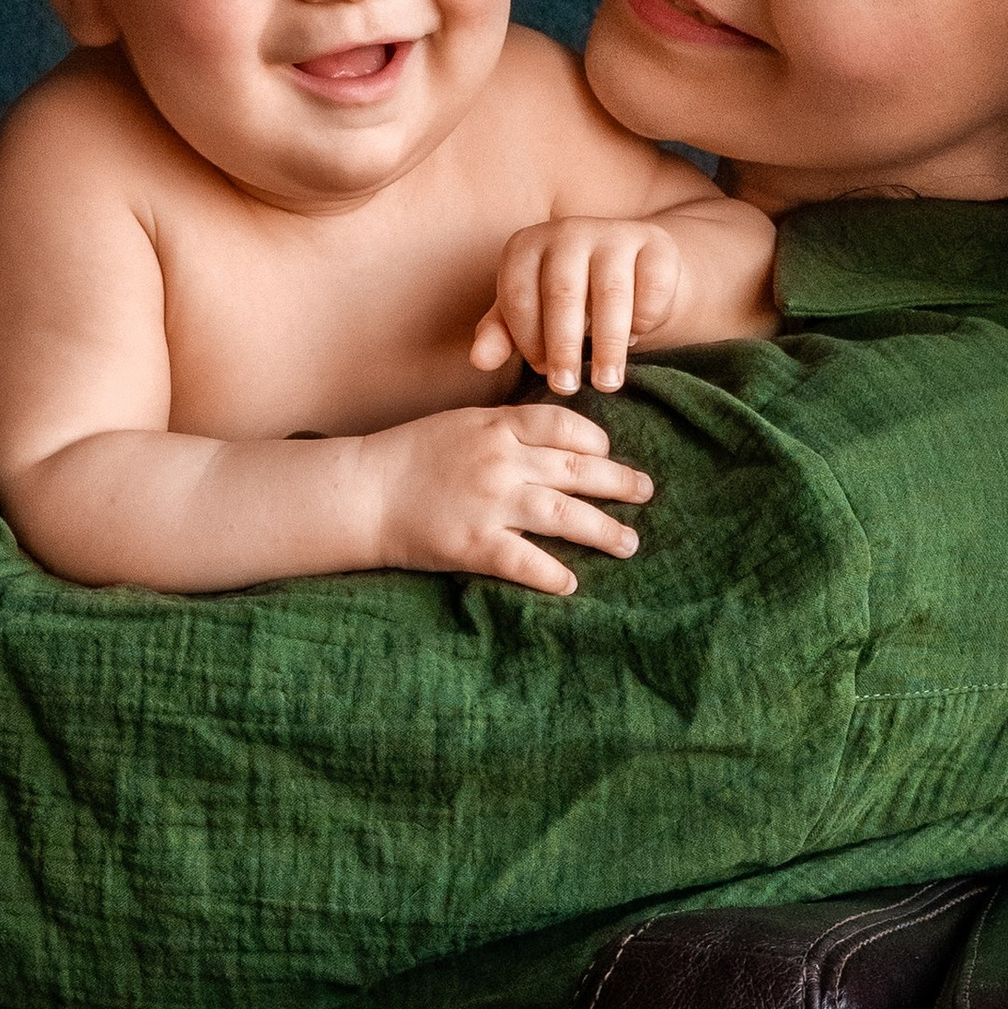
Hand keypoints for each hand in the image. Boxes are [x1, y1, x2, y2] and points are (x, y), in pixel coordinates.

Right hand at [365, 404, 653, 598]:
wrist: (360, 492)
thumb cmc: (407, 457)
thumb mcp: (460, 424)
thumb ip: (506, 429)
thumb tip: (554, 440)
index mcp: (497, 427)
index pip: (565, 425)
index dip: (596, 440)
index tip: (608, 453)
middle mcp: (501, 461)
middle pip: (578, 470)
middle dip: (619, 483)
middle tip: (646, 493)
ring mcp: (490, 504)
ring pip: (566, 517)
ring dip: (604, 531)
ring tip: (628, 543)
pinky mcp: (474, 545)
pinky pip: (527, 562)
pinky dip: (554, 575)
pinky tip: (571, 584)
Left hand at [472, 217, 689, 395]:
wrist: (632, 272)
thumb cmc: (568, 301)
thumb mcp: (529, 316)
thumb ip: (501, 335)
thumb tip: (479, 360)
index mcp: (526, 246)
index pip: (518, 295)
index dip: (527, 339)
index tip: (540, 370)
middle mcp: (567, 231)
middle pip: (562, 294)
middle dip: (563, 347)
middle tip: (566, 387)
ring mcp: (613, 233)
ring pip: (610, 294)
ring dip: (608, 345)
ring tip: (606, 384)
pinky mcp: (656, 242)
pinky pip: (650, 288)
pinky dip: (644, 320)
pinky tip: (636, 337)